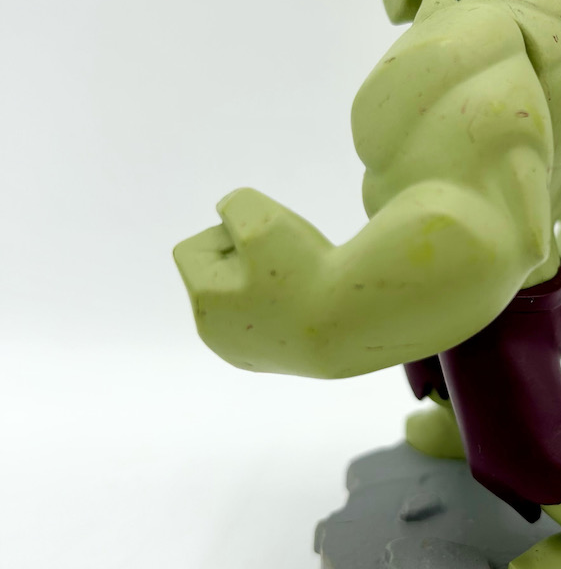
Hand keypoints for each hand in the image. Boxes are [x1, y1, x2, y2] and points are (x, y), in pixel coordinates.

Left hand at [173, 187, 334, 375]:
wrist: (357, 323)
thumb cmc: (307, 270)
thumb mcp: (261, 215)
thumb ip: (235, 205)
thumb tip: (231, 218)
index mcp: (204, 301)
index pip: (194, 248)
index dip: (228, 234)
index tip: (265, 244)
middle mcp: (215, 335)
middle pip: (217, 275)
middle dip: (245, 260)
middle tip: (286, 263)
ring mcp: (245, 354)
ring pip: (243, 298)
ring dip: (266, 283)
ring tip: (300, 284)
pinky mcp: (274, 363)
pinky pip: (268, 321)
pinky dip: (284, 307)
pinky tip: (308, 307)